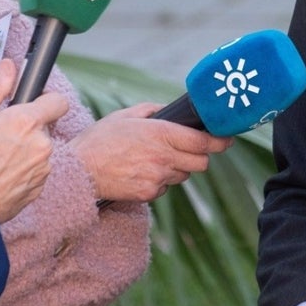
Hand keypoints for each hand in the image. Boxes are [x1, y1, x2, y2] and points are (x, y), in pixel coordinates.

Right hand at [0, 59, 68, 222]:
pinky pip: (37, 170)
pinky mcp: (39, 188)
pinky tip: (1, 173)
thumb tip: (8, 68)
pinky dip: (23, 170)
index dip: (45, 99)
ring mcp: (42, 168)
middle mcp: (41, 145)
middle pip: (44, 126)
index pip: (57, 101)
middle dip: (26, 127)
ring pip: (40, 149)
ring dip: (25, 149)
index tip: (31, 103)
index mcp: (25, 122)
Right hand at [69, 103, 232, 201]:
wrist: (78, 171)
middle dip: (199, 155)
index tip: (228, 139)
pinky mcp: (149, 194)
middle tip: (189, 148)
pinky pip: (165, 187)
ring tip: (154, 158)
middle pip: (200, 163)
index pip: (202, 142)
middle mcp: (162, 157)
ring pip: (183, 175)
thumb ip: (152, 111)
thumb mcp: (125, 115)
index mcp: (160, 134)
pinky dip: (160, 180)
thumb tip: (168, 110)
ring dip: (178, 167)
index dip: (220, 141)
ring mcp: (157, 178)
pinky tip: (142, 171)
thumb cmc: (99, 140)